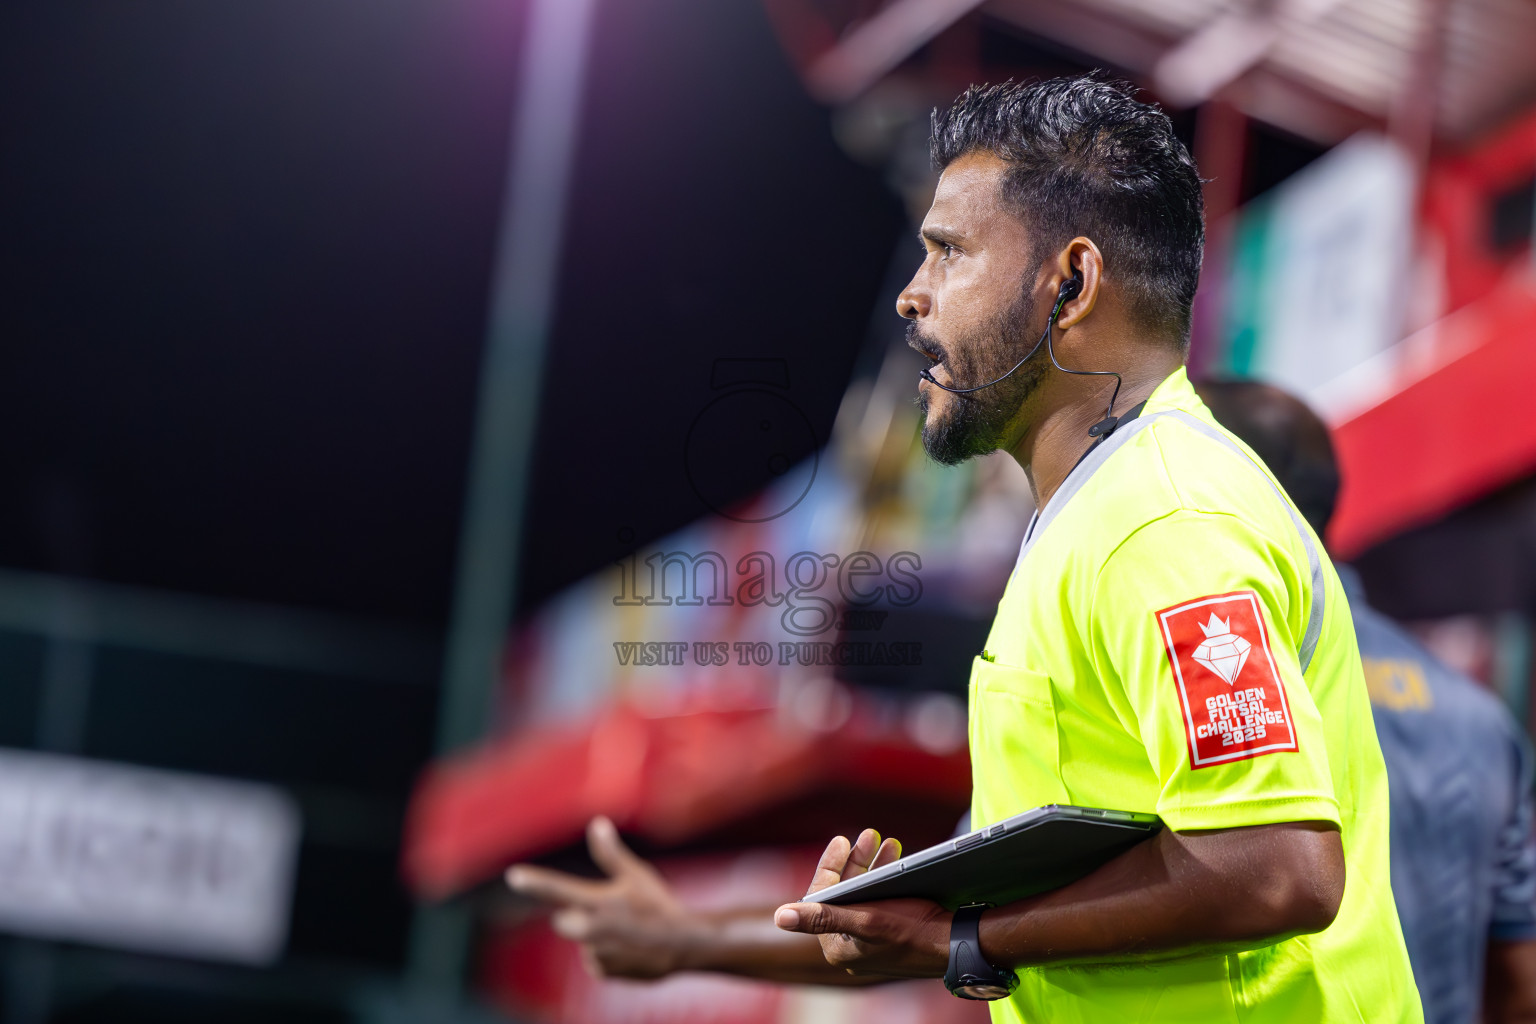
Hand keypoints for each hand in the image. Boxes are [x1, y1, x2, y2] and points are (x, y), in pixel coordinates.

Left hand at [506, 816, 701, 978]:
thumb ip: (610, 853)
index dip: (534, 882)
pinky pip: (593, 960)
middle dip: (575, 916)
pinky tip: (627, 949)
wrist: (683, 946)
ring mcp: (596, 954)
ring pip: (582, 941)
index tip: (513, 875)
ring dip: (595, 936)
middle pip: (562, 921)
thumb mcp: (636, 875)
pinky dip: (605, 954)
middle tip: (605, 912)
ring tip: (626, 933)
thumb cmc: (659, 905)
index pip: (558, 889)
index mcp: (599, 902)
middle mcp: (592, 929)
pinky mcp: (602, 972)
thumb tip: (596, 822)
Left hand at [773, 828, 948, 977]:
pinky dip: (884, 877)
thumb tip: (780, 917)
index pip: (821, 899)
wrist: (956, 944)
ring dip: (872, 865)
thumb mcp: (865, 920)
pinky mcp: (889, 931)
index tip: (842, 840)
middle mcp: (850, 944)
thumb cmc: (912, 933)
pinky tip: (894, 858)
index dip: (830, 866)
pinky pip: (878, 898)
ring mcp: (869, 938)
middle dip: (856, 861)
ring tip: (888, 842)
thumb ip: (822, 917)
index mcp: (836, 946)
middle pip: (842, 893)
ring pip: (862, 892)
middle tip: (869, 835)